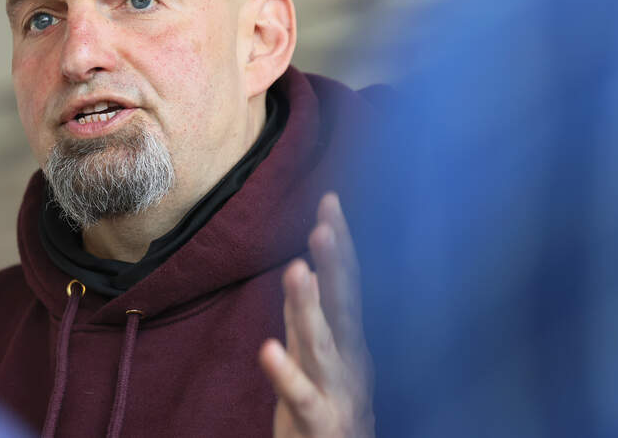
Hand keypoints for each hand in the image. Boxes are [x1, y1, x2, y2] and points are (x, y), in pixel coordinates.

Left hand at [259, 193, 373, 436]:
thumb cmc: (329, 408)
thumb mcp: (321, 356)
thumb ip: (311, 316)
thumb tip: (308, 267)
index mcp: (350, 341)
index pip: (347, 284)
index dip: (340, 244)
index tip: (330, 201)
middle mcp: (350, 360)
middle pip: (344, 306)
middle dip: (336, 265)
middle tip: (325, 224)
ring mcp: (336, 391)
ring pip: (322, 344)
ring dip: (310, 307)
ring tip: (298, 270)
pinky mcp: (318, 421)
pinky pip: (300, 395)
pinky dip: (285, 372)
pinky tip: (267, 349)